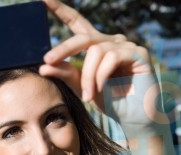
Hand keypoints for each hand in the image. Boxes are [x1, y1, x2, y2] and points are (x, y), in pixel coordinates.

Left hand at [39, 0, 164, 137]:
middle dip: (63, 49)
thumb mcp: (81, 87)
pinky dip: (101, 76)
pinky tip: (101, 90)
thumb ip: (65, 74)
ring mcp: (126, 46)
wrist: (131, 116)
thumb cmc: (108, 100)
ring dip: (88, 76)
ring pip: (96, 51)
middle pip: (83, 38)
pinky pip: (111, 57)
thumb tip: (42, 67)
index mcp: (96, 46)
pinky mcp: (138, 53)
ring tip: (88, 96)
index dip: (62, 10)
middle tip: (47, 61)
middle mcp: (111, 42)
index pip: (77, 23)